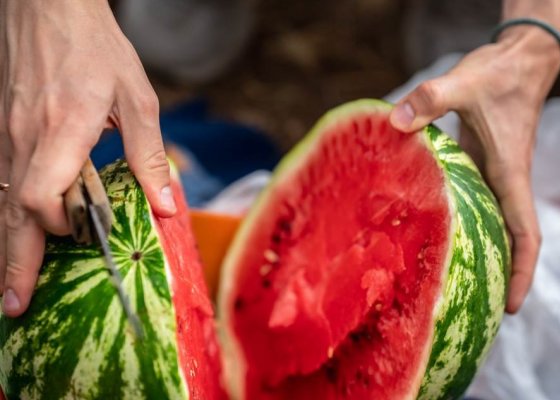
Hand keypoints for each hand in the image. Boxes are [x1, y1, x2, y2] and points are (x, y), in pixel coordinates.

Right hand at [0, 0, 175, 316]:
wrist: (48, 6)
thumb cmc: (97, 48)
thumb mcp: (137, 98)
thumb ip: (149, 155)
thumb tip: (167, 207)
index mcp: (63, 129)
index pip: (41, 194)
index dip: (58, 227)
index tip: (80, 241)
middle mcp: (26, 137)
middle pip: (11, 211)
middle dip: (13, 263)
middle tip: (14, 307)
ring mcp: (8, 133)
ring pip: (1, 200)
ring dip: (7, 245)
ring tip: (11, 287)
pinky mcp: (5, 129)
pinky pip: (2, 181)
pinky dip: (7, 215)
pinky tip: (15, 235)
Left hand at [389, 27, 559, 312]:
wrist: (519, 59)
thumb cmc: (500, 74)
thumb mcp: (465, 83)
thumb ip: (430, 100)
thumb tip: (394, 122)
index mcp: (509, 175)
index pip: (526, 234)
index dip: (523, 272)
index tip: (514, 307)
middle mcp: (503, 182)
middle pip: (508, 240)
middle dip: (498, 276)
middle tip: (471, 309)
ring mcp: (492, 175)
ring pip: (489, 224)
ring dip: (479, 252)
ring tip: (448, 283)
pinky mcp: (479, 164)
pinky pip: (473, 202)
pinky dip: (460, 222)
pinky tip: (432, 229)